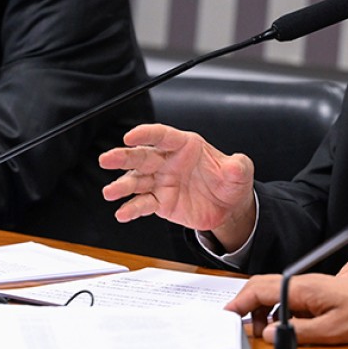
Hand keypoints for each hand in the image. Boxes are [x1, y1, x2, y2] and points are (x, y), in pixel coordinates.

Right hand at [99, 123, 255, 250]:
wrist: (228, 207)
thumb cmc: (230, 182)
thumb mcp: (240, 172)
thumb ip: (238, 166)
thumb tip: (235, 165)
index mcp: (185, 146)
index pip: (162, 136)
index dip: (146, 134)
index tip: (130, 136)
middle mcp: (168, 162)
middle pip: (142, 156)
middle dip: (123, 157)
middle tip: (107, 159)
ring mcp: (161, 182)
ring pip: (137, 181)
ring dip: (121, 186)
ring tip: (109, 192)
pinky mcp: (160, 202)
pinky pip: (143, 204)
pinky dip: (132, 209)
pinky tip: (122, 213)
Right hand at [225, 272, 347, 344]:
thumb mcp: (332, 331)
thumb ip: (298, 332)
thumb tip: (271, 334)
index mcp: (303, 287)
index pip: (260, 289)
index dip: (239, 302)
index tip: (227, 316)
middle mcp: (304, 282)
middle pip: (263, 286)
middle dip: (247, 306)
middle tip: (242, 328)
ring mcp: (311, 286)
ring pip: (275, 292)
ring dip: (263, 310)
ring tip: (264, 331)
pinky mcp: (318, 293)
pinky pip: (289, 298)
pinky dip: (278, 311)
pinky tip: (285, 326)